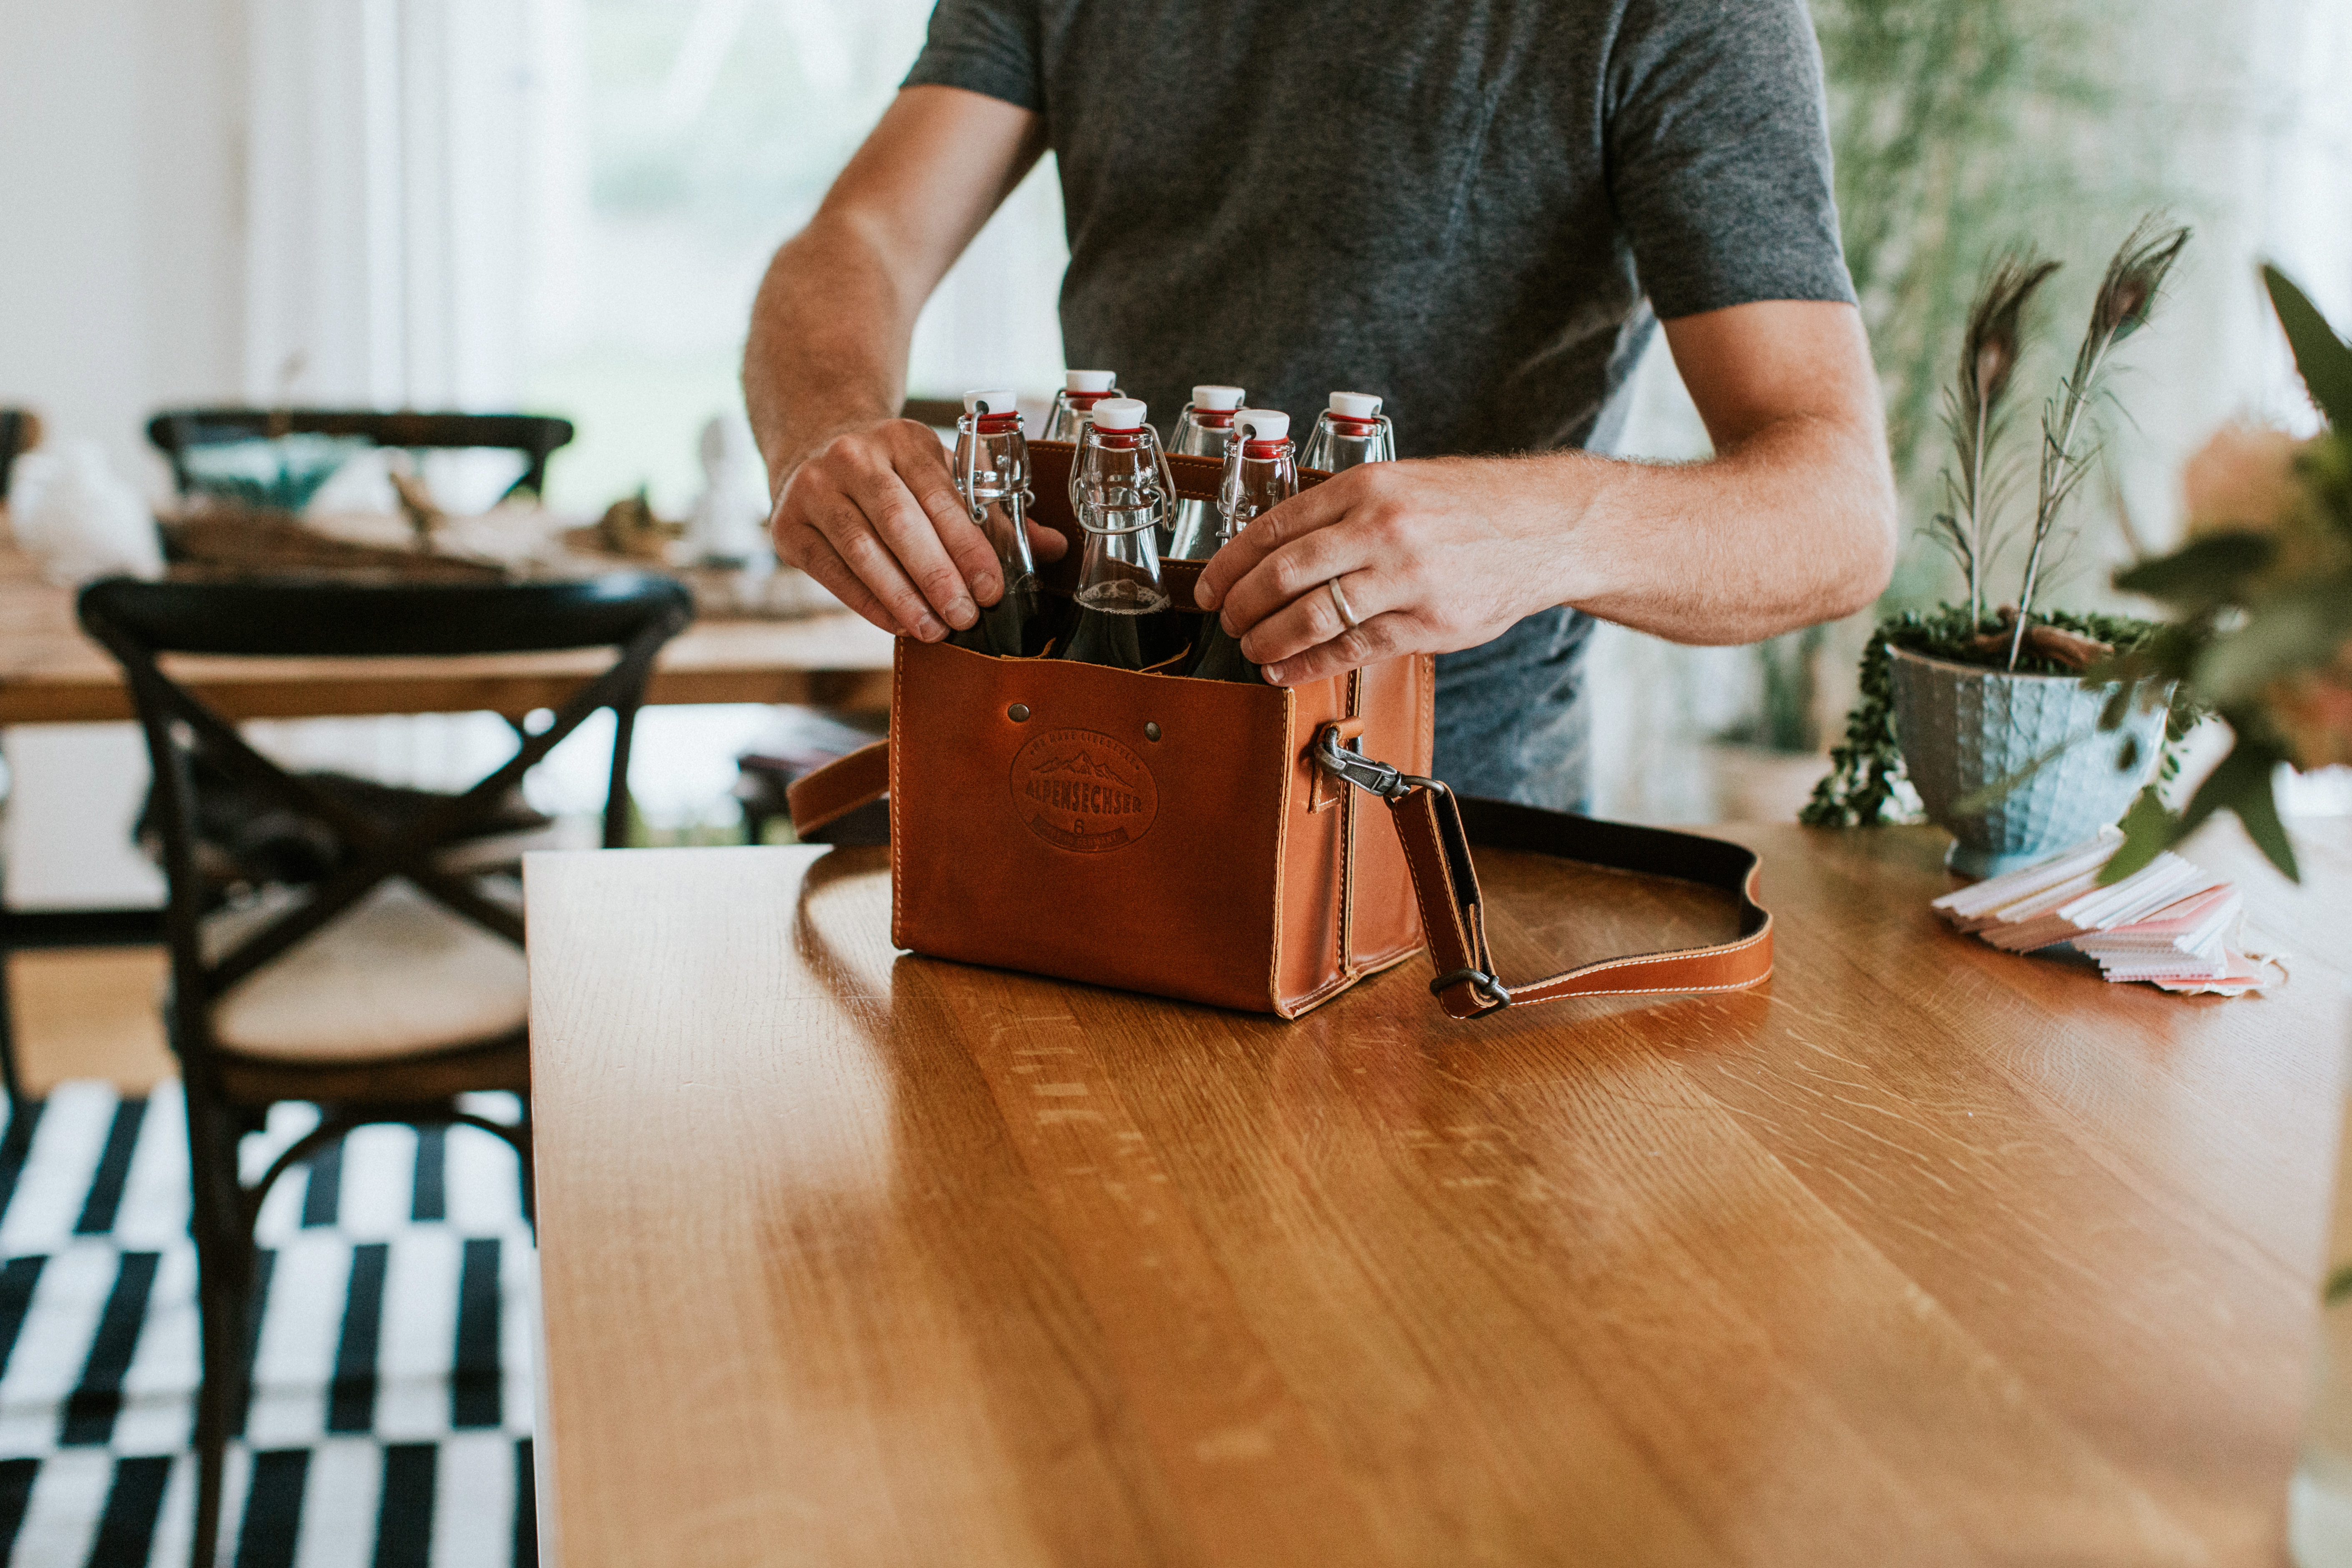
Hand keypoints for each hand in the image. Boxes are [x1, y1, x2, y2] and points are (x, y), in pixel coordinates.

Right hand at [769, 417, 1067, 639]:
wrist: (814, 443)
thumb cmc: (893, 470)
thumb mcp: (941, 473)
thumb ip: (994, 511)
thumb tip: (1054, 546)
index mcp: (904, 439)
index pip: (942, 497)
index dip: (970, 546)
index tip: (993, 589)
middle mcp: (853, 456)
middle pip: (900, 522)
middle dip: (937, 575)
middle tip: (966, 617)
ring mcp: (814, 488)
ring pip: (863, 550)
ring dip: (902, 596)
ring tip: (935, 629)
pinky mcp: (790, 525)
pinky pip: (833, 572)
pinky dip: (867, 602)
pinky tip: (897, 623)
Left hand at [1193, 456, 1579, 685]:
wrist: (1547, 527)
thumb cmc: (1470, 507)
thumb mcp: (1402, 485)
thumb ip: (1345, 511)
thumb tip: (1281, 548)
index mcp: (1367, 487)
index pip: (1275, 527)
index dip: (1230, 563)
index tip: (1208, 584)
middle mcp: (1382, 528)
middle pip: (1283, 573)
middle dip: (1241, 604)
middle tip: (1225, 620)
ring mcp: (1406, 577)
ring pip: (1311, 615)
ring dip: (1268, 638)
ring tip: (1250, 647)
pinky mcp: (1428, 622)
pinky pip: (1352, 648)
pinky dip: (1308, 663)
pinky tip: (1285, 669)